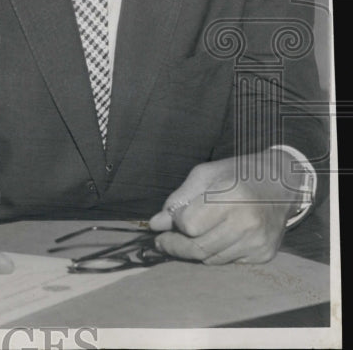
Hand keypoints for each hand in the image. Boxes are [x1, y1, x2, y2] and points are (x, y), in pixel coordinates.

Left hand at [148, 149, 302, 263]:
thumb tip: (155, 224)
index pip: (189, 225)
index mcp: (231, 196)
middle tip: (162, 241)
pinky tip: (213, 239)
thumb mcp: (205, 175)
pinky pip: (227, 262)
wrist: (281, 184)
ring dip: (192, 251)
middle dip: (174, 246)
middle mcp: (247, 222)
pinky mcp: (264, 255)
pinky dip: (213, 254)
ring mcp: (258, 242)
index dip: (176, 222)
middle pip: (198, 248)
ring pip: (210, 259)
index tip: (173, 216)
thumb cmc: (238, 174)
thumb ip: (179, 199)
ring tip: (185, 239)